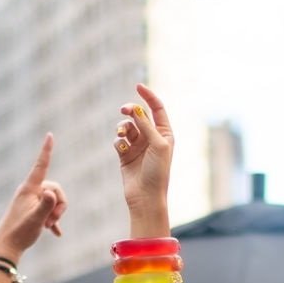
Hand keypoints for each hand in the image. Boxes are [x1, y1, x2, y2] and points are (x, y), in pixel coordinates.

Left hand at [0, 133, 65, 256]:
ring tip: (48, 226)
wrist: (5, 248)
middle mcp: (29, 192)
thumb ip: (45, 205)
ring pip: (53, 200)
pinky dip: (53, 221)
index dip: (46, 150)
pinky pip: (48, 211)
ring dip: (56, 213)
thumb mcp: (36, 220)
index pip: (41, 166)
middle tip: (52, 220)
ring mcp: (31, 202)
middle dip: (60, 204)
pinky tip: (56, 234)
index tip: (49, 135)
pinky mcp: (32, 212)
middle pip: (55, 188)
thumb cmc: (19, 233)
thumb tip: (52, 192)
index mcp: (29, 189)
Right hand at [114, 84, 173, 218]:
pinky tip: (122, 150)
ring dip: (122, 127)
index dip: (148, 96)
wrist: (146, 197)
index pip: (157, 108)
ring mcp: (138, 146)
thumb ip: (146, 125)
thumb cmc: (157, 172)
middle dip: (130, 110)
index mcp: (165, 134)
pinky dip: (118, 142)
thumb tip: (135, 109)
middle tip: (124, 110)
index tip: (138, 86)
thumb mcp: (157, 145)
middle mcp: (152, 138)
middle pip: (139, 115)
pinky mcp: (125, 155)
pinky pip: (118, 141)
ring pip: (126, 127)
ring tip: (121, 134)